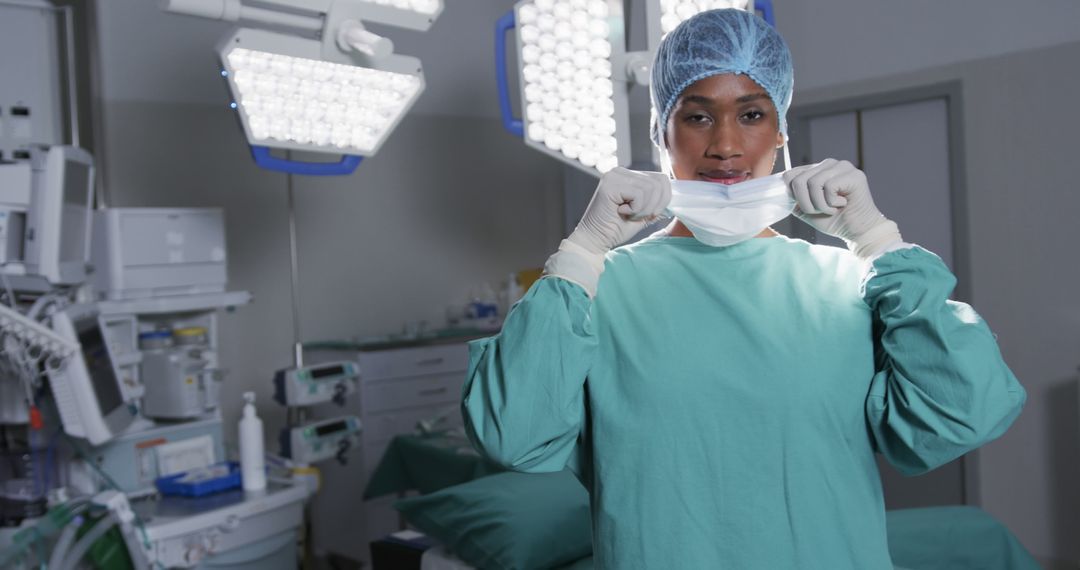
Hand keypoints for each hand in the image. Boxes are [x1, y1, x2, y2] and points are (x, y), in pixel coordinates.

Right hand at [544, 168, 670, 296]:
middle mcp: (620, 171)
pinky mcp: (611, 185)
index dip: (664, 198)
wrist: (594, 240)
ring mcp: (614, 176)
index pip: (661, 178)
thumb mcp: (643, 214)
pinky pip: (640, 194)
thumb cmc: (615, 229)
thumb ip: (656, 202)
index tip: (651, 214)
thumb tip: (675, 197)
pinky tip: (621, 212)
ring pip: (651, 188)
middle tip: (637, 216)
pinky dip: (636, 209)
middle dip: (655, 205)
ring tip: (628, 215)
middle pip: (659, 182)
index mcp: (628, 175)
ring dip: (644, 209)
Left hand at [783, 159, 901, 258]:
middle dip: (805, 203)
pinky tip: (842, 204)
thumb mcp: (807, 210)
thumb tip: (779, 194)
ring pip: (812, 183)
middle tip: (821, 210)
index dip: (792, 195)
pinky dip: (830, 203)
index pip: (790, 175)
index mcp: (817, 170)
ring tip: (832, 208)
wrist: (858, 232)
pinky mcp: (853, 175)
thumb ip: (793, 199)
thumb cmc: (834, 220)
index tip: (806, 207)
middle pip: (798, 180)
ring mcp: (842, 167)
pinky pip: (828, 187)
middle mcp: (829, 164)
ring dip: (819, 204)